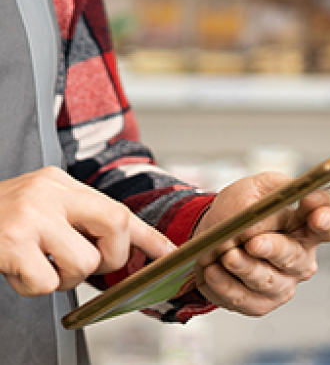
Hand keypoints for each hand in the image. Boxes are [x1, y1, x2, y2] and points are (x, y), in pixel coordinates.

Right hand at [0, 166, 174, 295]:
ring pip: (82, 263)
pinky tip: (16, 272)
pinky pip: (46, 282)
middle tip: (81, 264)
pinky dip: (35, 288)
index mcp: (60, 183)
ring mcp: (29, 216)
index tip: (171, 254)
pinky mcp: (10, 243)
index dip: (148, 236)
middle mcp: (49, 192)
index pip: (118, 209)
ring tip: (39, 266)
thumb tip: (124, 247)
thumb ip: (77, 220)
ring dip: (66, 278)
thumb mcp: (40, 208)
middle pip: (114, 228)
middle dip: (109, 259)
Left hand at [193, 172, 329, 316]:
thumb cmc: (240, 211)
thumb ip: (270, 194)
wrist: (211, 236)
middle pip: (296, 257)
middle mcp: (300, 258)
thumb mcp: (255, 187)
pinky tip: (214, 269)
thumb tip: (268, 214)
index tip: (317, 214)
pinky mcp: (259, 303)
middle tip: (254, 242)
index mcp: (307, 226)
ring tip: (227, 255)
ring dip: (245, 267)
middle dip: (274, 249)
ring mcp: (282, 283)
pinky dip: (225, 284)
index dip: (327, 221)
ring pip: (267, 280)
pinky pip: (243, 297)